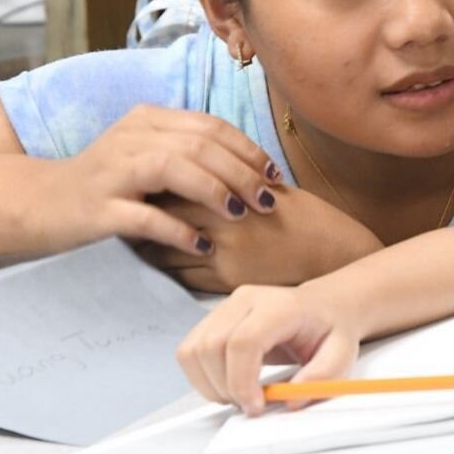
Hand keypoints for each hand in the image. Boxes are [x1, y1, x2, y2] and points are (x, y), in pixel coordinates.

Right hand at [31, 105, 280, 254]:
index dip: (247, 149)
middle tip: (267, 201)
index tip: (274, 174)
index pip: (210, 126)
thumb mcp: (145, 153)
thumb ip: (186, 150)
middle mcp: (131, 138)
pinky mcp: (100, 208)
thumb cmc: (106, 183)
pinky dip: (179, 230)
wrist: (41, 203)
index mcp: (148, 120)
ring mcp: (114, 172)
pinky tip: (204, 245)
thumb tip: (246, 164)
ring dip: (216, 191)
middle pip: (199, 146)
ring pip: (175, 169)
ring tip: (242, 215)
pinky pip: (146, 217)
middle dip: (241, 172)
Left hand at [136, 185, 383, 291]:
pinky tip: (161, 261)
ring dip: (147, 243)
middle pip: (161, 212)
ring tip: (135, 237)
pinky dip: (166, 267)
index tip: (135, 183)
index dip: (150, 183)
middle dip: (140, 210)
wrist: (330, 249)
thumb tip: (181, 174)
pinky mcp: (225, 280)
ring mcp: (222, 251)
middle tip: (124, 208)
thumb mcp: (260, 183)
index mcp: (229, 187)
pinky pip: (181, 276)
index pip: (172, 181)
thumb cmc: (298, 213)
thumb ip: (220, 177)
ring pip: (164, 247)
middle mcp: (222, 219)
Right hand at [176, 281, 362, 414]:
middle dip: (225, 388)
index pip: (244, 341)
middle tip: (250, 405)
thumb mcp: (342, 356)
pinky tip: (227, 383)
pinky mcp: (212, 318)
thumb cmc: (329, 330)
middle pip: (212, 347)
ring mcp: (225, 307)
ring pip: (193, 351)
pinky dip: (201, 377)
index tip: (255, 406)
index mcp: (280, 306)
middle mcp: (246, 299)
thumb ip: (321, 379)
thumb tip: (290, 401)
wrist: (323, 307)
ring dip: (210, 385)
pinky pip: (188, 352)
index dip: (242, 381)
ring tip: (239, 394)